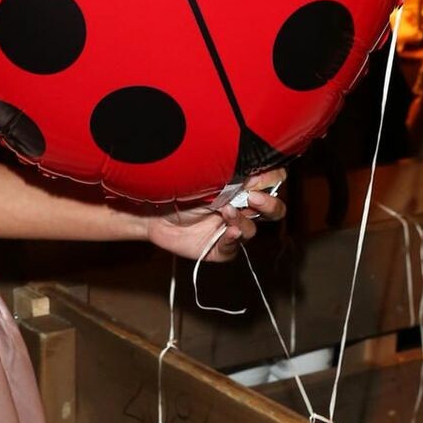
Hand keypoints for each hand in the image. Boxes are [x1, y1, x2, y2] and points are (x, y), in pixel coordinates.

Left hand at [142, 170, 286, 263]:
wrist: (150, 211)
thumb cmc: (176, 187)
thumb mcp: (206, 174)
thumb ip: (231, 173)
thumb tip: (253, 174)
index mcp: (242, 185)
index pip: (273, 181)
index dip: (271, 179)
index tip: (256, 176)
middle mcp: (241, 207)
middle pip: (273, 209)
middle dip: (269, 204)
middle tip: (254, 198)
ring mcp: (230, 228)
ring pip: (253, 229)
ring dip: (243, 220)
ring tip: (226, 212)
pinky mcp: (219, 248)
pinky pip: (234, 247)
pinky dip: (233, 239)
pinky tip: (228, 231)